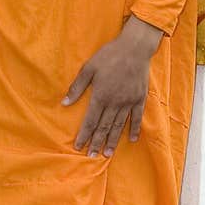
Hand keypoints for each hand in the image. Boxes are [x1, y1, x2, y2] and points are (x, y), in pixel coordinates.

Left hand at [63, 16, 162, 156]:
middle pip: (104, 127)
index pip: (90, 120)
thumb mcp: (89, 68)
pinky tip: (131, 139)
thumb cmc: (109, 55)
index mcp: (100, 95)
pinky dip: (134, 129)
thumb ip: (77, 87)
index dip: (84, 135)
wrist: (134, 48)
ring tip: (107, 153)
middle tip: (92, 156)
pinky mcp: (140, 98)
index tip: (79, 146)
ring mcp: (128, 101)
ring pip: (119, 125)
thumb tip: (64, 103)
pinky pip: (137, 117)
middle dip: (96, 142)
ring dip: (112, 140)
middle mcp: (115, 102)